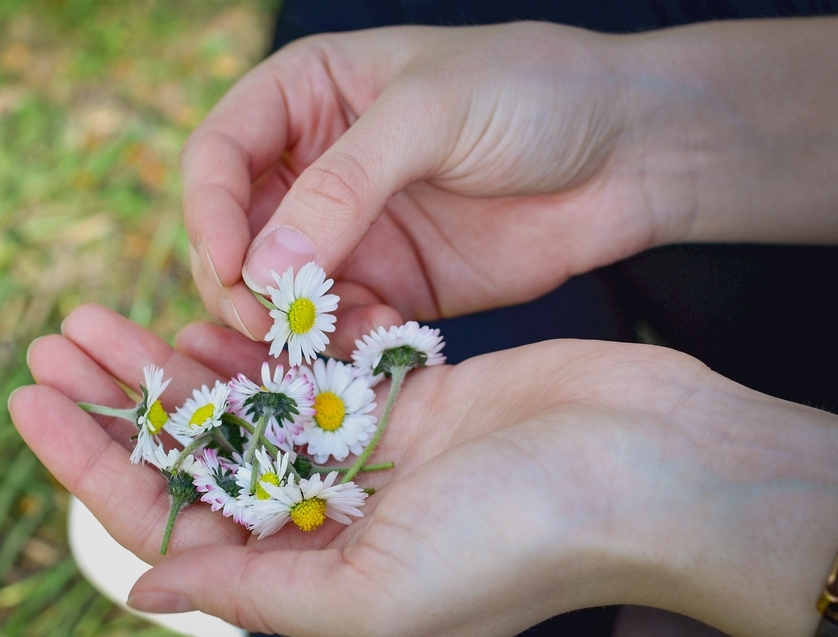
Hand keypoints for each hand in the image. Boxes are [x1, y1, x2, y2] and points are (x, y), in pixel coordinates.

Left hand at [10, 304, 837, 636]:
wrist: (643, 464)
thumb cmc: (521, 539)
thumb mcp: (377, 590)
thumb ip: (260, 587)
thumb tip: (143, 588)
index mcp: (312, 575)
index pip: (171, 522)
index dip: (93, 464)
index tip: (33, 405)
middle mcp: (327, 518)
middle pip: (192, 455)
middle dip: (116, 402)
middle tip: (49, 344)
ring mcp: (361, 453)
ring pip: (237, 404)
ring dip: (168, 363)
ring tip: (96, 317)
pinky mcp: (398, 396)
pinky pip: (301, 366)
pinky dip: (249, 342)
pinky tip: (194, 312)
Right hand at [183, 20, 837, 354]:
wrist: (630, 151)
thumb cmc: (532, 93)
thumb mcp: (432, 112)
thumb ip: (344, 184)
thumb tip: (263, 265)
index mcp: (307, 95)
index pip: (218, 153)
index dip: (207, 210)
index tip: (228, 265)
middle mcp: (316, 167)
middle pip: (236, 234)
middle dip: (243, 281)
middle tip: (269, 321)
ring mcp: (353, 232)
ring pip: (281, 291)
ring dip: (292, 322)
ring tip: (335, 335)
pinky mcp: (393, 285)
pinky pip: (340, 324)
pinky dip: (344, 341)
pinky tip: (382, 336)